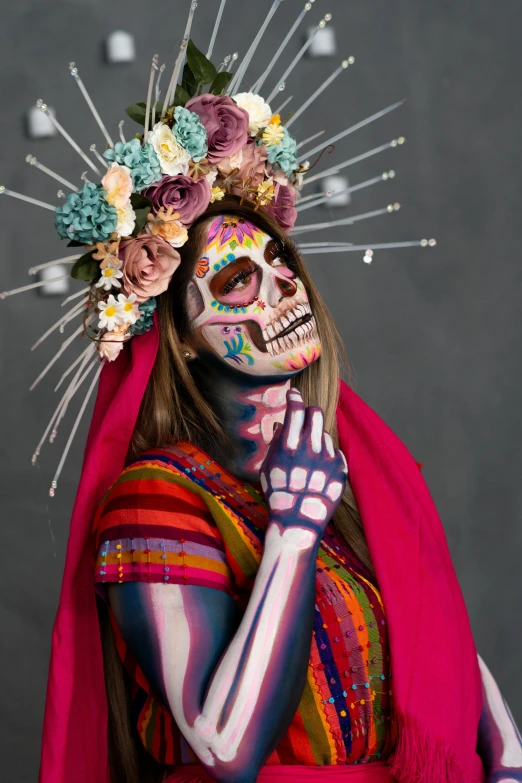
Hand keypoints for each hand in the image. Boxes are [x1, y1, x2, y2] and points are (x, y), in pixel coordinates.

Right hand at [259, 388, 347, 537]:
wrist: (298, 521)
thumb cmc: (278, 494)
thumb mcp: (267, 467)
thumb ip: (275, 444)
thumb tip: (281, 425)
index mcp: (289, 447)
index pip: (295, 410)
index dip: (294, 397)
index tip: (293, 394)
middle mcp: (310, 449)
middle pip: (315, 413)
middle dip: (309, 412)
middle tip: (304, 419)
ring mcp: (327, 459)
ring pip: (324, 433)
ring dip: (316, 439)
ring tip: (308, 458)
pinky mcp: (340, 469)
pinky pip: (334, 452)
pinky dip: (327, 456)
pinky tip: (318, 470)